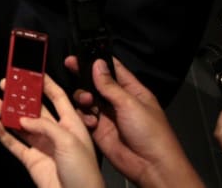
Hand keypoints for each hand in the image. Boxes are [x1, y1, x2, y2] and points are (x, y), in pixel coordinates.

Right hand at [0, 73, 102, 187]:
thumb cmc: (84, 174)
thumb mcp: (69, 141)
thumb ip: (46, 125)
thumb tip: (25, 119)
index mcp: (72, 124)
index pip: (58, 97)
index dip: (45, 84)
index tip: (32, 71)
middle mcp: (56, 133)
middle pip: (35, 108)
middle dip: (20, 96)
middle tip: (5, 84)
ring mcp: (43, 146)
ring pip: (21, 124)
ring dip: (7, 112)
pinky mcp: (32, 161)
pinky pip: (14, 143)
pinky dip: (2, 133)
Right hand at [68, 56, 203, 187]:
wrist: (151, 167)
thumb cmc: (152, 134)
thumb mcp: (131, 104)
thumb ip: (110, 85)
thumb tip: (97, 64)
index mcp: (132, 91)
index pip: (113, 69)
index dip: (97, 60)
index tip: (81, 53)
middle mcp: (118, 101)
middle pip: (96, 82)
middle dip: (83, 75)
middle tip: (70, 66)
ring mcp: (108, 115)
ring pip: (87, 98)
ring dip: (83, 96)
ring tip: (87, 101)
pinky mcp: (99, 130)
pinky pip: (85, 116)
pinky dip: (84, 116)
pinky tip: (91, 121)